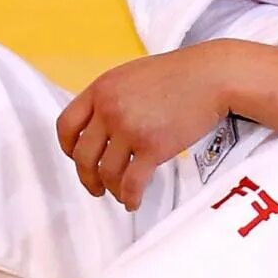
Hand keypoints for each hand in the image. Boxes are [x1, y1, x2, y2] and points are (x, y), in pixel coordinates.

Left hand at [56, 43, 240, 213]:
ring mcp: (130, 129)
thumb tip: (99, 127)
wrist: (212, 76)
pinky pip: (131, 183)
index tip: (75, 158)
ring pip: (106, 173)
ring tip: (120, 194)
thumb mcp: (132, 76)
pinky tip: (133, 202)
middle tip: (95, 187)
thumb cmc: (178, 75)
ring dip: (111, 189)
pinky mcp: (153, 147)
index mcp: (101, 89)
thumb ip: (111, 97)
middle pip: (82, 155)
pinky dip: (130, 198)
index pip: (66, 125)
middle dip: (87, 177)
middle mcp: (110, 109)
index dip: (67, 147)